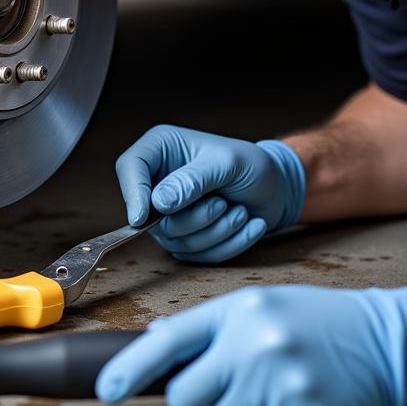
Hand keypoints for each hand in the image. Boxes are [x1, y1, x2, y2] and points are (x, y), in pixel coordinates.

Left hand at [96, 284, 406, 405]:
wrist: (383, 340)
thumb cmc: (313, 320)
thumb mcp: (258, 306)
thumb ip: (208, 325)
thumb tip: (157, 340)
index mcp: (238, 312)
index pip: (170, 341)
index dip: (131, 368)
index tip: (107, 389)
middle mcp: (254, 347)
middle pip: (186, 399)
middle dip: (196, 399)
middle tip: (227, 383)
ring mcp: (278, 386)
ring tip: (267, 387)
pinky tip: (288, 403)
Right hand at [116, 125, 305, 262]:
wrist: (276, 187)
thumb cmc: (252, 165)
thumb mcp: (227, 163)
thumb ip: (192, 180)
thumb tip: (158, 203)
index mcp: (160, 150)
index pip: (130, 168)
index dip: (133, 194)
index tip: (143, 216)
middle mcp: (158, 181)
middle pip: (153, 216)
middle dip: (196, 218)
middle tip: (223, 203)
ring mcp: (169, 214)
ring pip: (176, 240)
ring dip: (217, 231)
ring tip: (240, 211)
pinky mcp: (185, 237)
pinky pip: (196, 255)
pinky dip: (227, 244)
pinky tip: (248, 225)